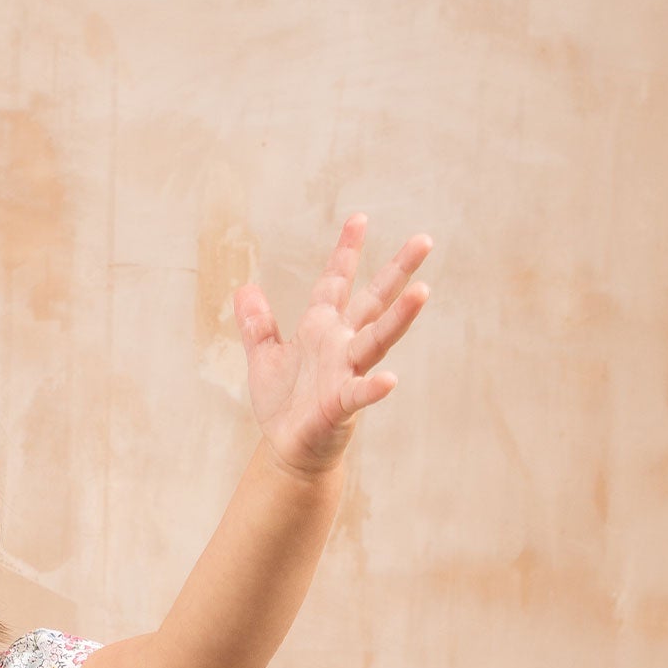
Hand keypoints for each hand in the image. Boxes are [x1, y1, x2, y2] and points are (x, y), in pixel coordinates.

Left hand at [233, 215, 431, 479]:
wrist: (288, 450)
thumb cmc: (284, 405)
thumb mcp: (264, 357)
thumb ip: (257, 324)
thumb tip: (243, 289)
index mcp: (322, 328)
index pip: (336, 281)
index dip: (346, 251)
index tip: (359, 218)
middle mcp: (340, 344)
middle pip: (373, 301)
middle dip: (397, 271)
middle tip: (424, 240)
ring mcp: (345, 372)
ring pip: (376, 339)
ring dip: (399, 317)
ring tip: (423, 290)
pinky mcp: (341, 404)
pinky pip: (360, 393)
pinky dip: (374, 387)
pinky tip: (391, 380)